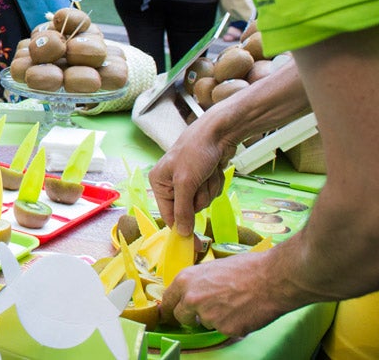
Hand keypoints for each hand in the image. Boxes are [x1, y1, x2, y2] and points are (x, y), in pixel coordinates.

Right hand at [149, 115, 235, 236]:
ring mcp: (189, 181)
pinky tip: (213, 170)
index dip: (182, 228)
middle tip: (200, 182)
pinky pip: (211, 193)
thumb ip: (182, 210)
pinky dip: (215, 184)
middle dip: (200, 198)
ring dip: (209, 190)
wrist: (219, 132)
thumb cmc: (196, 152)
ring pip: (202, 201)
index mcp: (159, 182)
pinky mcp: (204, 178)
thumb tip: (181, 233)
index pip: (169, 215)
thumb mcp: (186, 183)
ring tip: (207, 172)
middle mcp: (171, 183)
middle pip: (189, 210)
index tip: (196, 245)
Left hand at [161, 251, 287, 335]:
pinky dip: (233, 325)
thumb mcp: (212, 267)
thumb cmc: (246, 268)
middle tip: (206, 311)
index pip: (168, 300)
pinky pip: (225, 330)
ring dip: (217, 319)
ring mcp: (208, 316)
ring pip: (206, 324)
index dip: (172, 306)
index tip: (173, 311)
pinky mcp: (225, 329)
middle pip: (181, 317)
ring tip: (235, 303)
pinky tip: (244, 311)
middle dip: (191, 317)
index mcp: (186, 280)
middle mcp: (192, 299)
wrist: (271, 278)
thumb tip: (193, 291)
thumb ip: (198, 282)